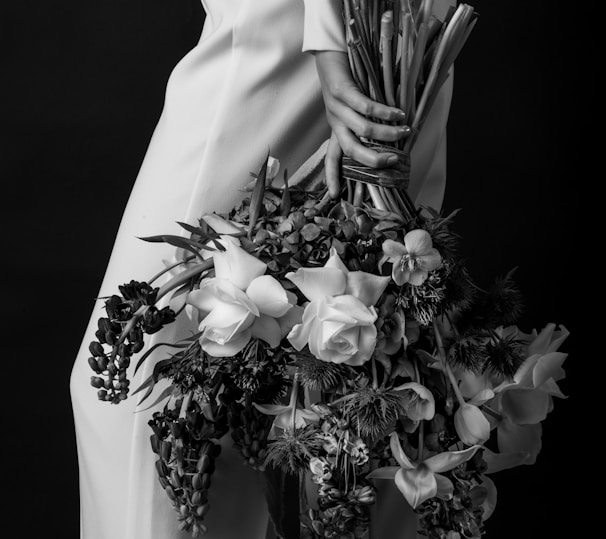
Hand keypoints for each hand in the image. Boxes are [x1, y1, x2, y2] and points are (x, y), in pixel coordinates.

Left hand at [314, 51, 409, 197]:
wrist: (331, 54)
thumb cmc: (348, 84)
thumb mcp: (353, 111)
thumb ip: (367, 126)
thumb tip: (392, 144)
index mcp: (336, 130)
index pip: (332, 159)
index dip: (333, 178)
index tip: (337, 197)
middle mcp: (334, 122)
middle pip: (351, 150)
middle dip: (373, 160)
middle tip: (393, 162)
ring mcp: (336, 107)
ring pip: (363, 129)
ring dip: (387, 134)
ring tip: (405, 132)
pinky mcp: (341, 90)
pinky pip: (365, 106)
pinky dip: (385, 113)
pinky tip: (398, 114)